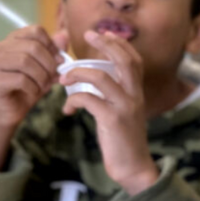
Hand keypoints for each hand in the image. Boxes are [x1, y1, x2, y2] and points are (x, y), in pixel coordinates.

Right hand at [0, 27, 63, 170]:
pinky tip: (32, 92)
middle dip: (49, 64)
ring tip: (41, 85)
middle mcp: (0, 48)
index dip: (52, 46)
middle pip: (33, 47)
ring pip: (25, 61)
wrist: (11, 112)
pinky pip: (20, 79)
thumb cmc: (29, 88)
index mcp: (13, 41)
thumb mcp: (47, 69)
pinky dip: (32, 87)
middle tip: (52, 77)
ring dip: (41, 76)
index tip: (58, 61)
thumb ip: (55, 53)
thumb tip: (64, 35)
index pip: (36, 31)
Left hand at [60, 30, 157, 194]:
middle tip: (86, 36)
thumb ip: (112, 94)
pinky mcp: (113, 120)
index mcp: (137, 92)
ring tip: (63, 78)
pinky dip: (74, 99)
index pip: (134, 60)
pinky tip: (68, 108)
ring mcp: (125, 107)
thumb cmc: (122, 139)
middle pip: (124, 61)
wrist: (133, 166)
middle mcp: (135, 96)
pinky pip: (89, 99)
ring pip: (102, 77)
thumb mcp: (121, 111)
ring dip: (78, 73)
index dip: (119, 44)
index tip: (102, 34)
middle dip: (105, 44)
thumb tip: (90, 79)